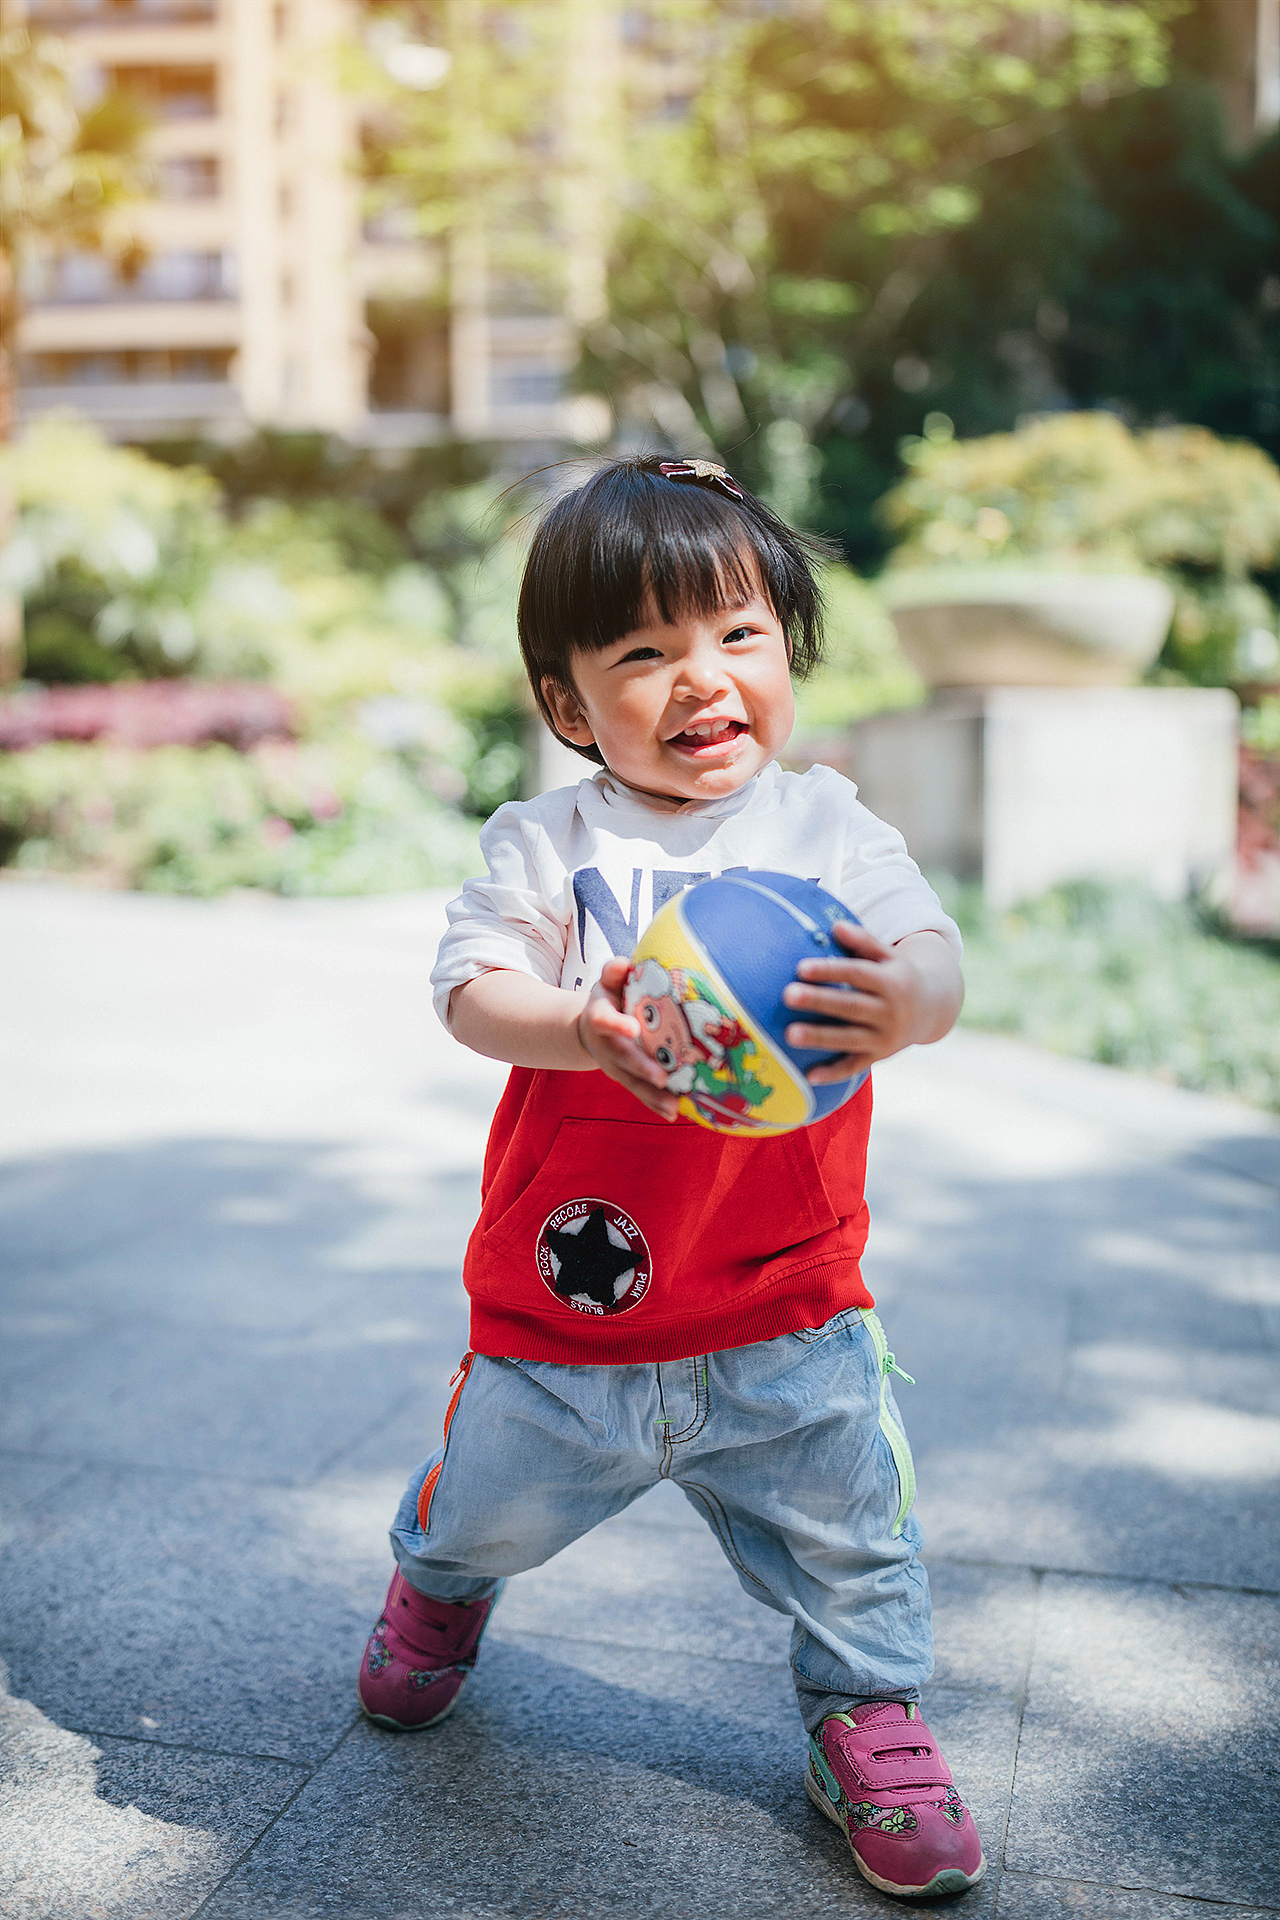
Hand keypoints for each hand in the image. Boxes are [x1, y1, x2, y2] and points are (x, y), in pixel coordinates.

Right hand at [577, 957, 679, 1119]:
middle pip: (622, 1058)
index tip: (632, 1027)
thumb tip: (624, 964)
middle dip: (641, 1068)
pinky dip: (655, 1104)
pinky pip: (641, 1093)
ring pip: (633, 1082)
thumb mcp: (608, 982)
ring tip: (672, 1105)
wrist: (592, 1027)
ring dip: (651, 1095)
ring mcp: (615, 1066)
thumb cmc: (610, 998)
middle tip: (661, 1077)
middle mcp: (606, 1046)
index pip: (604, 1020)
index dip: (616, 1024)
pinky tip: (673, 1112)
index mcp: (599, 1017)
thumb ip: (614, 972)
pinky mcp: (627, 1078)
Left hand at [782, 921, 930, 1082]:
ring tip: (789, 1034)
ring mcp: (885, 1037)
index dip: (831, 970)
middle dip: (819, 1001)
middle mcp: (890, 1011)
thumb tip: (835, 926)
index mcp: (891, 981)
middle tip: (788, 995)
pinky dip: (833, 1073)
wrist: (932, 1009)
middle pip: (850, 1005)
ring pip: (849, 1038)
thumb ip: (863, 941)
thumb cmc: (898, 975)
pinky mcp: (879, 1056)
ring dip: (820, 1038)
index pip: (857, 974)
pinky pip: (854, 1066)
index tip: (801, 967)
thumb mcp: (888, 955)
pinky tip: (809, 1075)